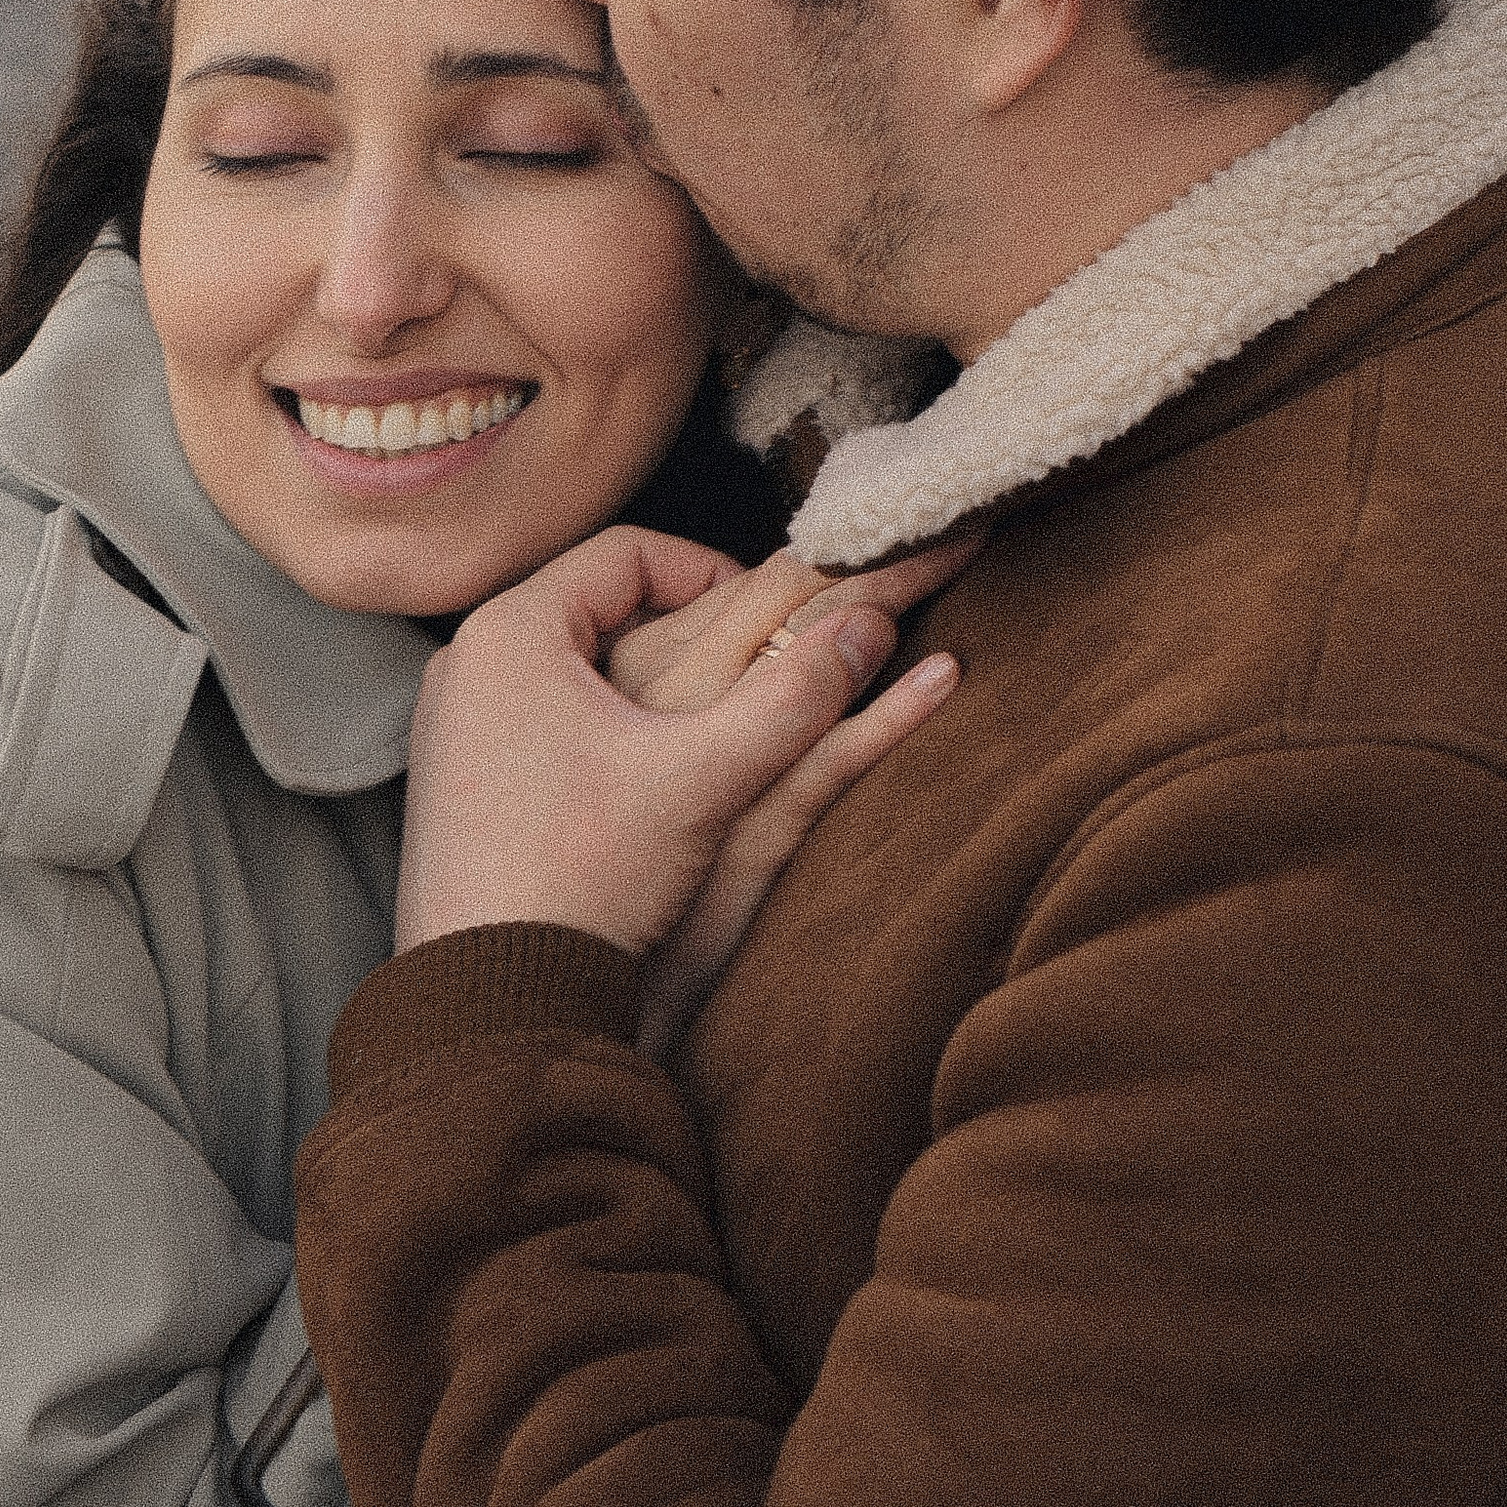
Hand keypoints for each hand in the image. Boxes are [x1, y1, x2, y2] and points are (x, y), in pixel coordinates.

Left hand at [394, 527, 964, 983]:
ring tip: (707, 732)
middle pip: (596, 604)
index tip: (769, 623)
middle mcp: (464, 666)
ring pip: (570, 665)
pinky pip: (537, 718)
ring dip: (644, 682)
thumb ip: (793, 697)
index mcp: (508, 633)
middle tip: (748, 674)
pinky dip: (600, 728)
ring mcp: (450, 729)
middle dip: (685, 630)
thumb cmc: (584, 881)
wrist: (492, 1007)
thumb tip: (870, 628)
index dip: (714, 573)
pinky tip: (645, 785)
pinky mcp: (453, 785)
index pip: (628, 551)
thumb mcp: (705, 780)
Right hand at [607, 536, 981, 1053]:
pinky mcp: (742, 832)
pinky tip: (945, 678)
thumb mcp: (633, 770)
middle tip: (952, 521)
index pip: (741, 587)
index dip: (818, 556)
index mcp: (627, 673)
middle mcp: (665, 701)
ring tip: (960, 553)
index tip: (882, 536)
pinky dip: (892, 713)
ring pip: (808, 654)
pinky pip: (828, 758)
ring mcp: (705, 763)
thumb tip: (770, 658)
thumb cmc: (599, 878)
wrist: (547, 984)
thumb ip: (684, 704)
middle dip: (872, 552)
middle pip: (782, 598)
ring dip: (889, 598)